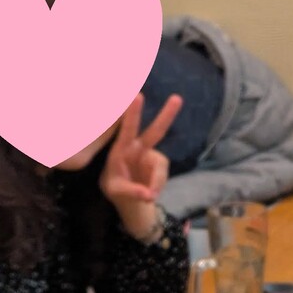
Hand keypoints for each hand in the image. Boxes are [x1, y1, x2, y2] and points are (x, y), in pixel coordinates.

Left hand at [101, 93, 182, 239]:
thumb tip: (149, 195)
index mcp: (121, 149)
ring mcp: (151, 156)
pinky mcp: (159, 165)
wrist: (126, 195)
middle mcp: (138, 148)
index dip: (132, 114)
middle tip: (177, 98)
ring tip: (147, 197)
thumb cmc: (115, 186)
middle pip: (156, 131)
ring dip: (157, 182)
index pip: (127, 129)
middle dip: (167, 115)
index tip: (138, 96)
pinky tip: (148, 194)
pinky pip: (162, 177)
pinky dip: (157, 187)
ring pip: (160, 168)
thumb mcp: (117, 191)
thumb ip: (132, 191)